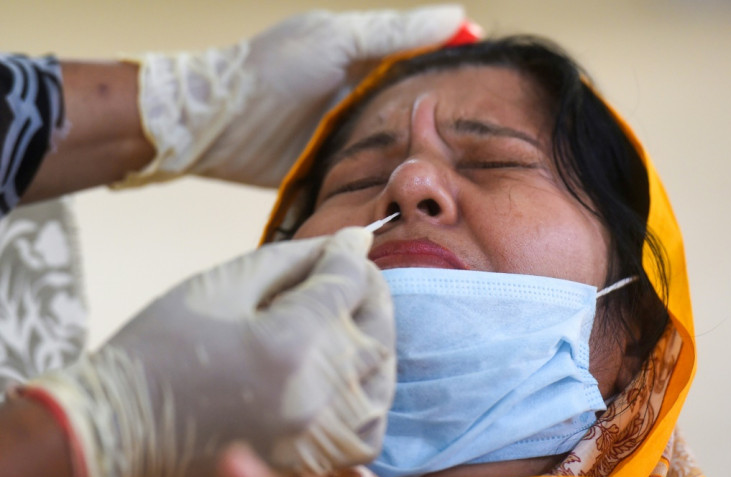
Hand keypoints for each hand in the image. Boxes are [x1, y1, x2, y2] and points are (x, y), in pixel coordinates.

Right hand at [23, 228, 394, 476]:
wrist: (116, 429)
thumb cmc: (159, 347)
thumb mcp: (222, 284)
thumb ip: (294, 259)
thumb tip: (352, 241)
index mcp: (290, 344)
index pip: (348, 285)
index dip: (350, 256)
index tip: (347, 243)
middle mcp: (315, 395)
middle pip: (376, 330)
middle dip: (369, 293)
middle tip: (349, 276)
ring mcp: (316, 438)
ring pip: (381, 380)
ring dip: (374, 341)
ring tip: (349, 320)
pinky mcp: (308, 464)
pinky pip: (367, 432)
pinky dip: (368, 396)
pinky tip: (346, 374)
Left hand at [116, 5, 463, 187]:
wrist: (215, 124)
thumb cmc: (272, 70)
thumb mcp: (335, 39)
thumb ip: (392, 34)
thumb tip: (457, 15)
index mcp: (366, 59)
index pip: (425, 62)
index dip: (458, 71)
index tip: (496, 86)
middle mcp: (364, 96)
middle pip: (417, 106)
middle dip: (447, 120)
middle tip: (490, 139)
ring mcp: (351, 135)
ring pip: (400, 142)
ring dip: (424, 152)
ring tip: (467, 170)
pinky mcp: (337, 170)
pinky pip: (374, 173)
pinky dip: (395, 177)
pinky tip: (422, 187)